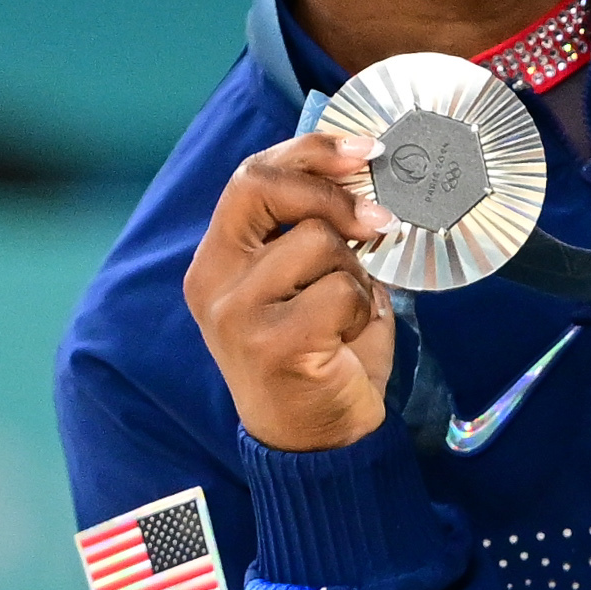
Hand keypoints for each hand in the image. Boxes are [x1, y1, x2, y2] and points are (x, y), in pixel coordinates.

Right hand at [184, 134, 397, 453]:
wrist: (317, 438)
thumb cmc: (321, 352)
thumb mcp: (310, 281)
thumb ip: (316, 229)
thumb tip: (366, 171)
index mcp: (219, 259)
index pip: (250, 176)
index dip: (310, 152)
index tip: (364, 150)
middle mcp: (213, 280)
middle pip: (264, 187)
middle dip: (333, 194)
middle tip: (377, 222)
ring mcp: (236, 312)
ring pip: (319, 242)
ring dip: (354, 273)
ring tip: (344, 314)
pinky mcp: (271, 343)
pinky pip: (341, 291)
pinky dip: (362, 311)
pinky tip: (346, 340)